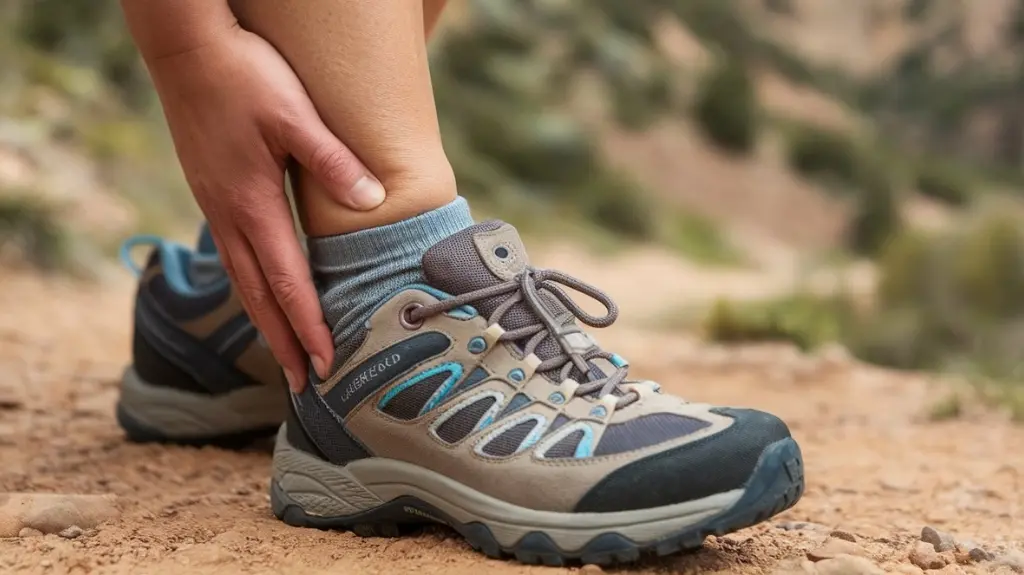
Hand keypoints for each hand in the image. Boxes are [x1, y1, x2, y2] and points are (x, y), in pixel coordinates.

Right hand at [147, 25, 382, 391]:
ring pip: (242, 280)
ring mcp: (216, 206)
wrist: (185, 47)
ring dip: (266, 320)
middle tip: (303, 384)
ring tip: (284, 353)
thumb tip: (372, 201)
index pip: (287, 282)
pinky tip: (264, 292)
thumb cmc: (243, 75)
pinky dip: (253, 287)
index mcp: (252, 205)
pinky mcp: (212, 193)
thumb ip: (332, 160)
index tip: (325, 365)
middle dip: (284, 342)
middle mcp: (229, 216)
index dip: (309, 326)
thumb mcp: (293, 113)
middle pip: (259, 296)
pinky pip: (235, 256)